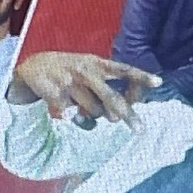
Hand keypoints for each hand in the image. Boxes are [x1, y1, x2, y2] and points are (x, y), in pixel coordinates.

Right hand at [9, 51, 162, 125]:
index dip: (141, 76)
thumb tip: (118, 114)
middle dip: (127, 115)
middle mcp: (86, 72)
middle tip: (140, 129)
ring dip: (93, 116)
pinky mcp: (56, 95)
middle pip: (111, 98)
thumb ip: (105, 86)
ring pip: (93, 111)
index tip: (159, 83)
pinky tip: (70, 114)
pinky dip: (76, 120)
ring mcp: (71, 83)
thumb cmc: (69, 70)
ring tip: (84, 108)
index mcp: (97, 64)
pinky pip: (74, 117)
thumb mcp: (88, 68)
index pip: (123, 69)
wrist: (34, 66)